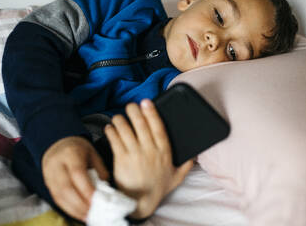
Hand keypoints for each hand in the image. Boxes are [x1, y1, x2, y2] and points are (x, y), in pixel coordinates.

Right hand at [42, 136, 108, 221]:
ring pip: (59, 196)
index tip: (97, 201)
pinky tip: (79, 213)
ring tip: (88, 216)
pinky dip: (68, 208)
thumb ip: (100, 169)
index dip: (87, 189)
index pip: (77, 173)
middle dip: (80, 203)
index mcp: (71, 153)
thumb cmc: (79, 149)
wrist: (57, 143)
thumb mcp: (93, 153)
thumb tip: (106, 189)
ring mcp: (49, 175)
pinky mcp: (47, 183)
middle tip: (93, 212)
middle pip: (66, 188)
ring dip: (74, 209)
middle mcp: (57, 164)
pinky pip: (56, 199)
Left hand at [105, 99, 193, 218]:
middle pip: (141, 125)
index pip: (158, 128)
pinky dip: (111, 132)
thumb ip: (187, 164)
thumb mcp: (177, 177)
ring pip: (126, 130)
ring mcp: (135, 154)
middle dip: (135, 111)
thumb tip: (195, 155)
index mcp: (164, 152)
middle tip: (131, 105)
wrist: (140, 202)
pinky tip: (110, 128)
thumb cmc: (157, 188)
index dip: (152, 113)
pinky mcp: (121, 160)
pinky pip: (115, 140)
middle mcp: (150, 151)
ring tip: (119, 117)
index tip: (147, 102)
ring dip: (121, 120)